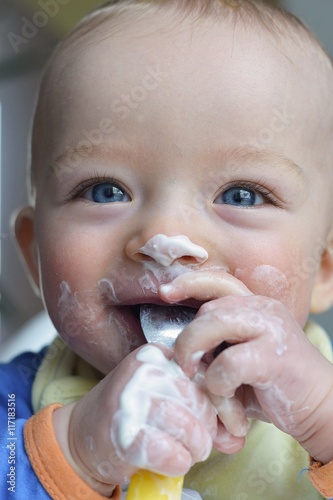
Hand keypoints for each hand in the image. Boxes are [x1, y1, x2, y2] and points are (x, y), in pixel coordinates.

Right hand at [53, 344, 216, 492]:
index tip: (229, 426)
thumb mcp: (166, 399)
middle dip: (208, 431)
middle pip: (199, 401)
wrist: (83, 435)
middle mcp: (142, 370)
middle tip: (201, 444)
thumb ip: (202, 411)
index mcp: (156, 354)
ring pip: (189, 428)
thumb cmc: (133, 414)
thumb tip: (237, 437)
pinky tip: (172, 461)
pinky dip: (178, 463)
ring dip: (195, 449)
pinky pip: (171, 454)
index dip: (223, 404)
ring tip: (188, 453)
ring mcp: (129, 399)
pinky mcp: (123, 433)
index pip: (206, 374)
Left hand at [160, 270, 332, 462]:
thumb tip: (174, 349)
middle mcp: (263, 310)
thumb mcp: (239, 356)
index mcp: (254, 306)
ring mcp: (271, 329)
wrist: (318, 407)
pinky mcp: (274, 357)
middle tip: (186, 366)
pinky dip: (218, 384)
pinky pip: (228, 363)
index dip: (189, 283)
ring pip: (213, 324)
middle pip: (207, 310)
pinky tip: (228, 398)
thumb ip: (214, 345)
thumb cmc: (272, 383)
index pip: (218, 282)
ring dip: (196, 353)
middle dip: (187, 339)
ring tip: (199, 377)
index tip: (164, 293)